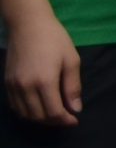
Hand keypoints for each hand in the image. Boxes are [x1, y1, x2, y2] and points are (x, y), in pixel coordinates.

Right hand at [4, 10, 80, 125]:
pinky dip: (27, 112)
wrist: (28, 25)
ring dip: (40, 119)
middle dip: (54, 122)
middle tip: (66, 119)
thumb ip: (73, 87)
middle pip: (38, 116)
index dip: (65, 120)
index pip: (53, 112)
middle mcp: (25, 87)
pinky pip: (15, 106)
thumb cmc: (55, 40)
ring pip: (25, 114)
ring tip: (54, 115)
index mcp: (44, 81)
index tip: (74, 120)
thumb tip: (76, 109)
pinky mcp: (7, 83)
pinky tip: (38, 108)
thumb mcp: (71, 60)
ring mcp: (13, 86)